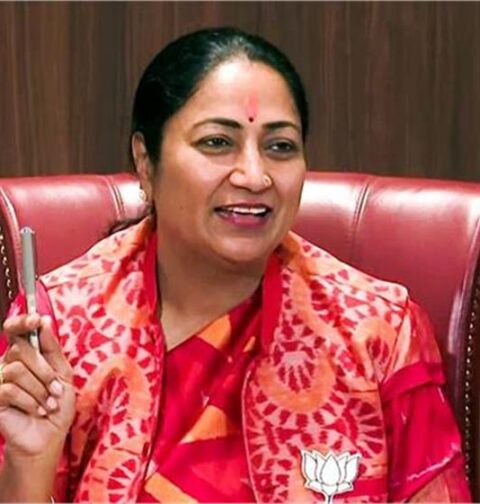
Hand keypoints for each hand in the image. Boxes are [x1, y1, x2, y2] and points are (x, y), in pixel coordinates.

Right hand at [0, 314, 74, 459]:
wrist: (49, 436)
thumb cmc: (57, 404)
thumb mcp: (63, 373)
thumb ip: (52, 348)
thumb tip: (43, 321)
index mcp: (26, 355)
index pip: (16, 331)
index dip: (23, 321)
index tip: (36, 319)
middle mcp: (9, 364)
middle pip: (21, 349)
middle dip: (44, 370)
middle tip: (56, 388)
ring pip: (17, 370)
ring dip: (39, 389)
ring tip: (48, 403)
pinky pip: (9, 390)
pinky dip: (30, 401)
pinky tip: (38, 410)